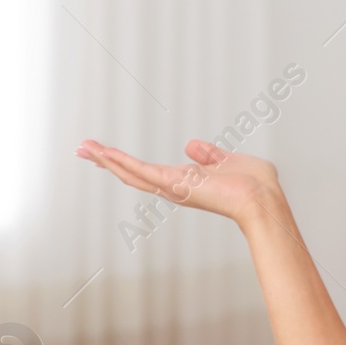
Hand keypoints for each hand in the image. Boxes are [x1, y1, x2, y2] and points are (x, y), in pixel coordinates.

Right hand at [76, 138, 279, 226]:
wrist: (263, 198)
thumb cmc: (255, 184)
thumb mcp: (228, 161)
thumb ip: (209, 154)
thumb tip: (190, 145)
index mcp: (186, 181)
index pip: (149, 172)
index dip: (127, 163)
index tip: (106, 153)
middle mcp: (175, 188)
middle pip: (132, 174)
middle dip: (107, 162)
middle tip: (82, 149)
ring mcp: (173, 188)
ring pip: (131, 174)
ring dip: (106, 160)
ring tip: (83, 148)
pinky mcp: (175, 184)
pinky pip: (142, 171)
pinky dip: (122, 161)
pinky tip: (103, 152)